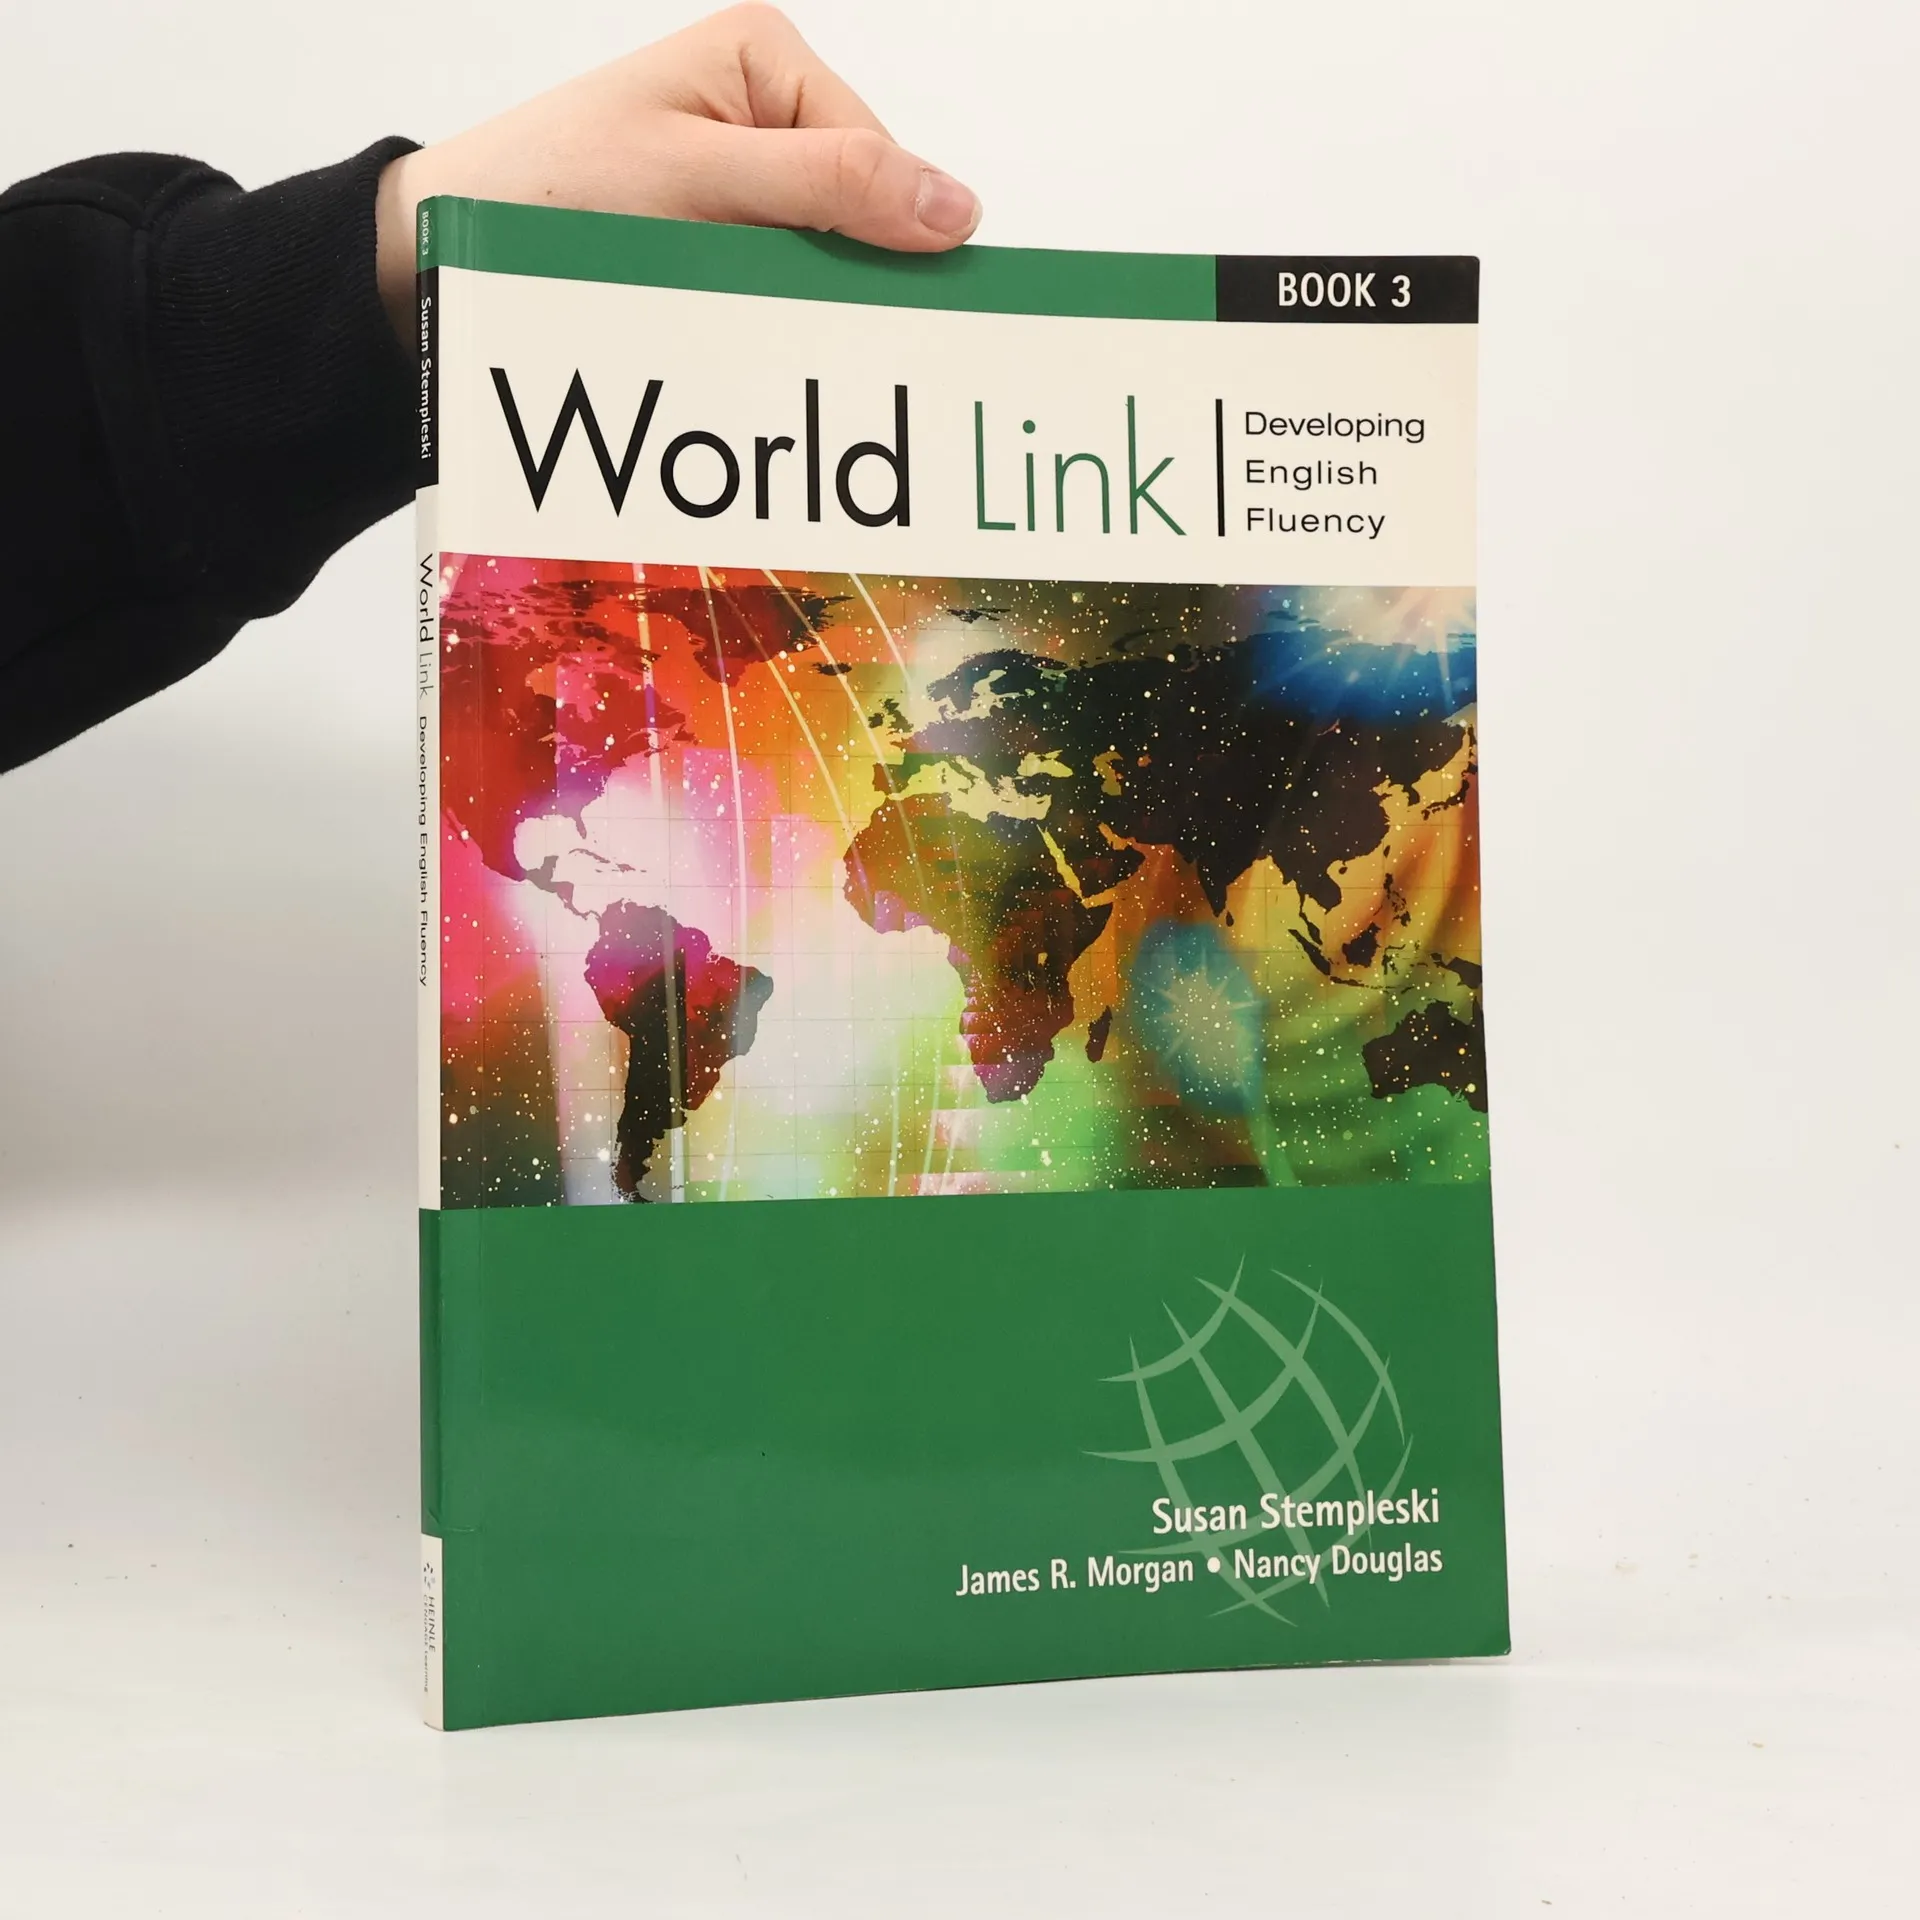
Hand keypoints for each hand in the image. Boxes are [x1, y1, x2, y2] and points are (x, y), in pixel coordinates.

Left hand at [374, 4, 981, 335]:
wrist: (455, 242)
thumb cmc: (551, 189)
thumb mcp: (702, 178)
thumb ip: (830, 185)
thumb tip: (955, 206)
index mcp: (767, 59)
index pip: (881, 159)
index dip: (884, 237)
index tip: (863, 304)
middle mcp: (765, 108)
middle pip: (859, 209)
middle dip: (835, 271)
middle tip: (790, 316)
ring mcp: (746, 172)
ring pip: (824, 253)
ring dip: (798, 299)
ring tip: (741, 312)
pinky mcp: (723, 229)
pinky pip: (782, 277)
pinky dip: (769, 310)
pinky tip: (735, 321)